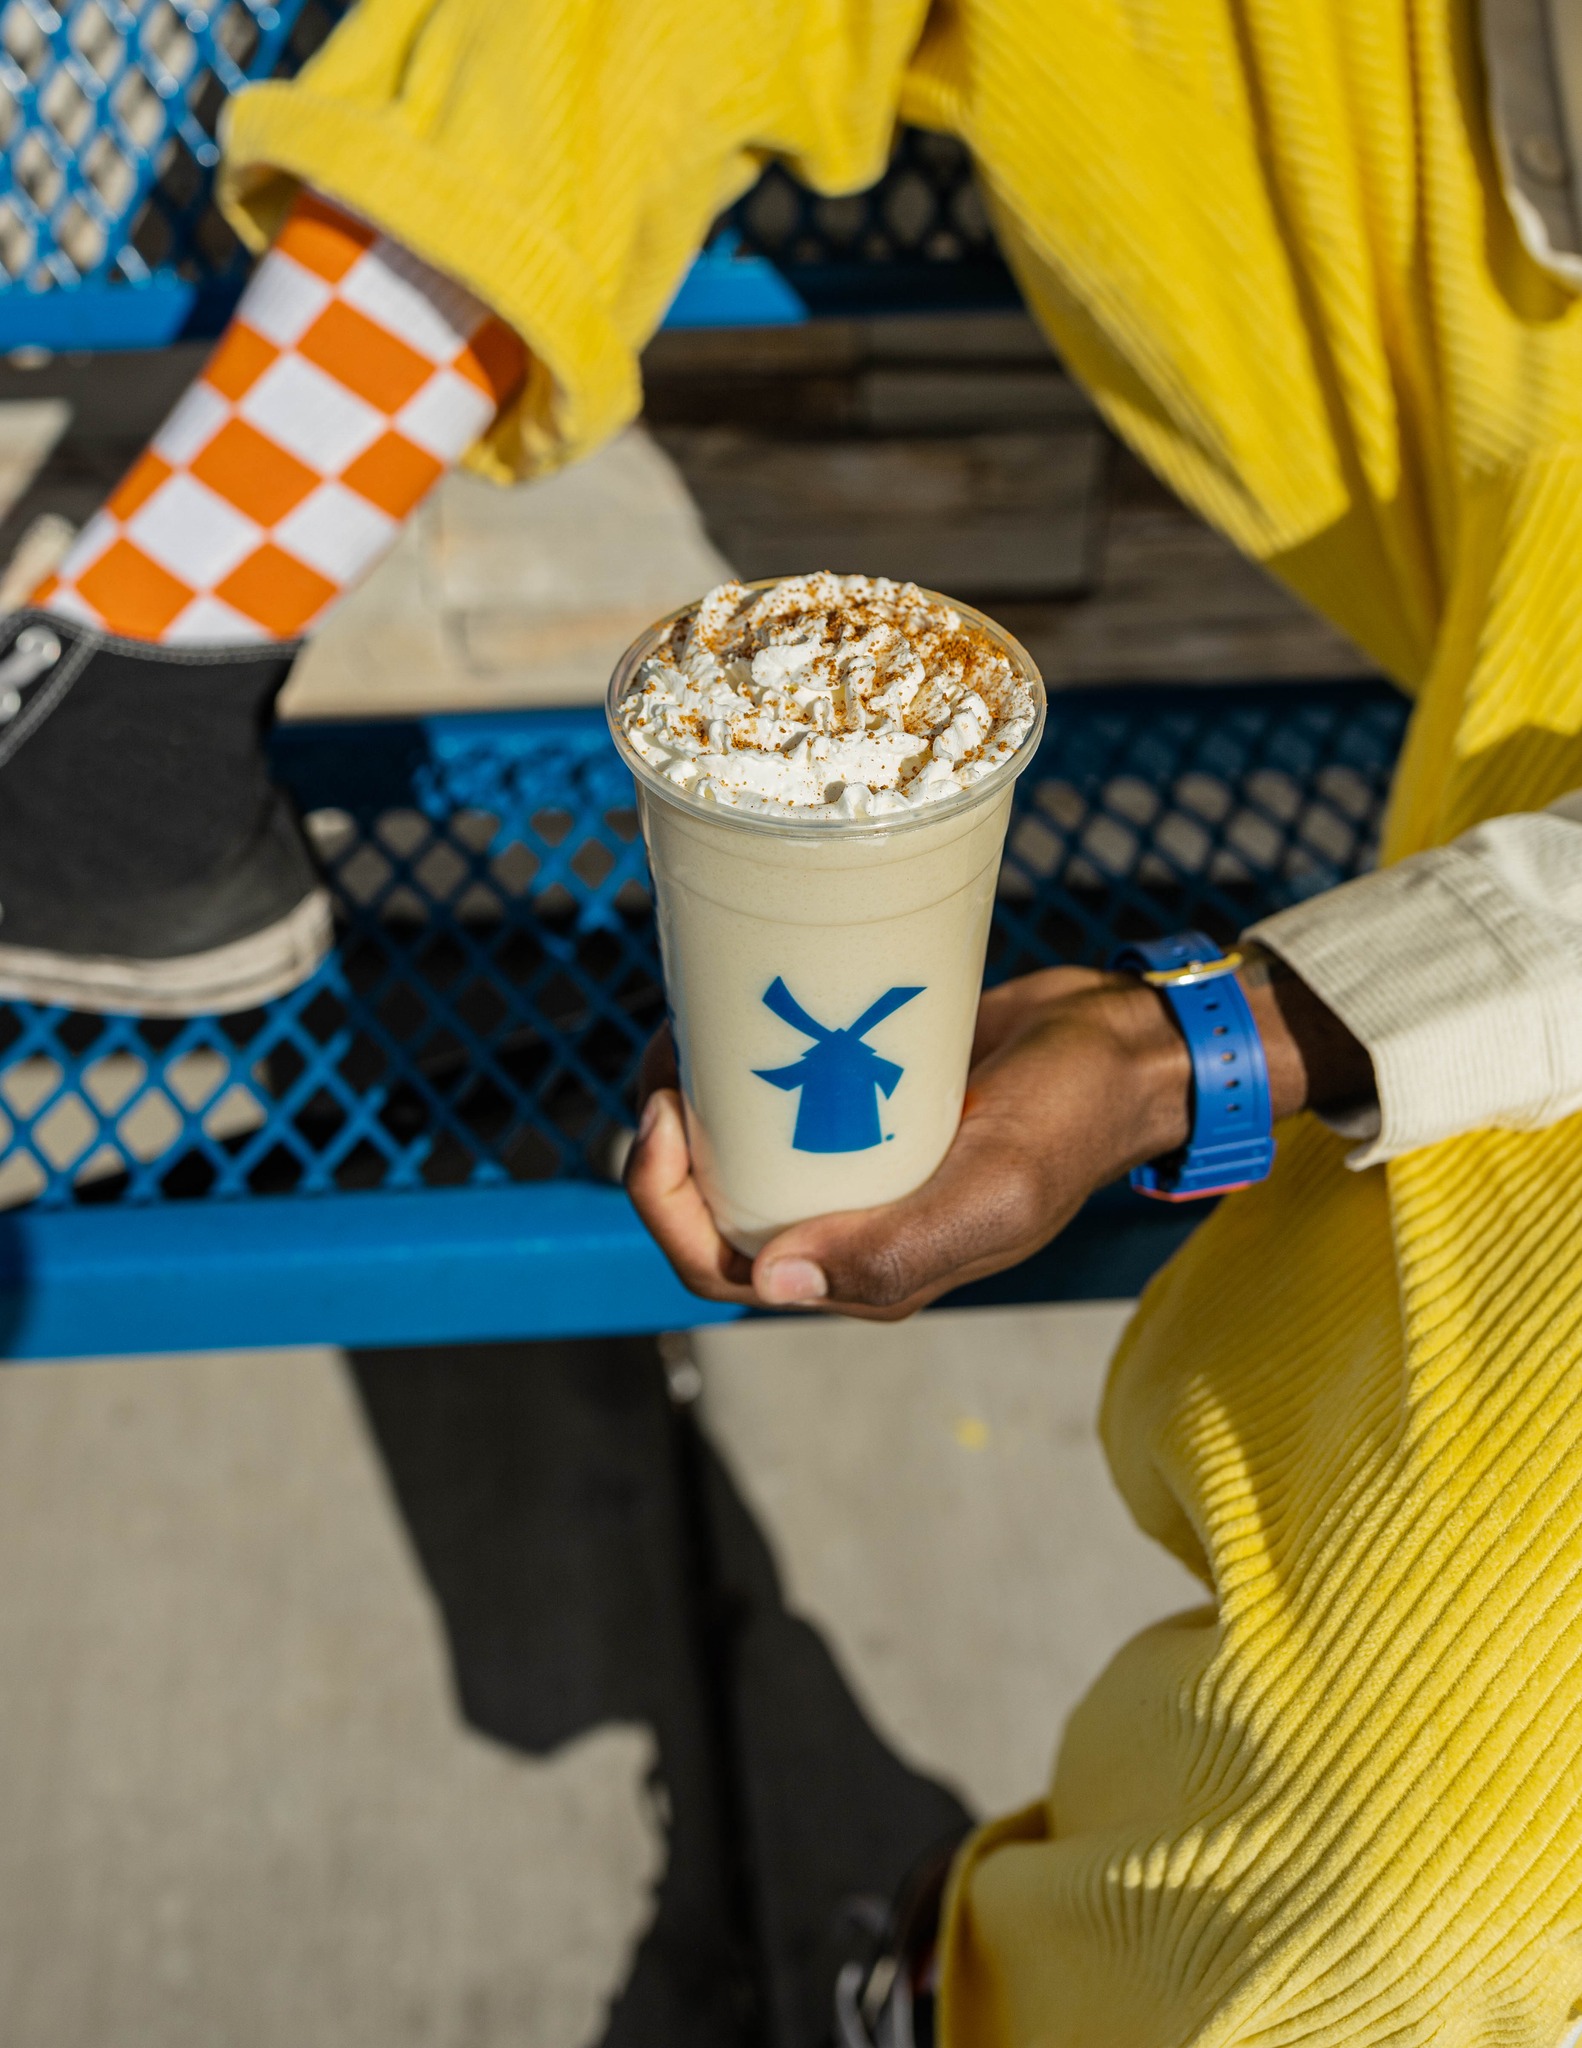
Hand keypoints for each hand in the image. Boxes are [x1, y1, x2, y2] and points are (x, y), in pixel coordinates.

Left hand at [624, 948, 1371, 1321]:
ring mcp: (847, 1168)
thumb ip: (896, 1250)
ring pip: (729, 1158)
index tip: (665, 1118)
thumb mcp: (996, 1189)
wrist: (1121, 1043)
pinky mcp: (855, 1107)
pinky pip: (769, 1106)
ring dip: (686, 1103)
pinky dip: (730, 1070)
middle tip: (665, 1063)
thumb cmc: (1070, 1118)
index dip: (666, 1206)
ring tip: (683, 1031)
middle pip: (705, 1213)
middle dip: (659, 1149)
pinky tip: (721, 1019)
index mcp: (867, 1274)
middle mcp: (845, 1228)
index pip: (720, 1269)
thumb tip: (772, 1283)